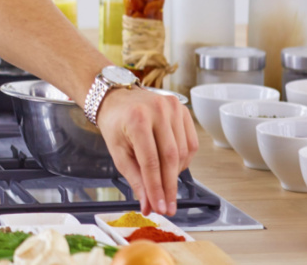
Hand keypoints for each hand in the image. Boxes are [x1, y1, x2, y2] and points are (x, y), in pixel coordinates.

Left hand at [96, 87, 198, 215]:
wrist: (117, 98)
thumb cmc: (115, 123)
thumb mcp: (118, 152)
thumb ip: (135, 179)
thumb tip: (148, 205)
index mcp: (137, 119)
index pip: (151, 162)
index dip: (156, 188)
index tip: (160, 207)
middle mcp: (158, 110)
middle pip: (170, 158)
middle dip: (169, 187)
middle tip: (168, 207)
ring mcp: (173, 108)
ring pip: (183, 152)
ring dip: (176, 175)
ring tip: (165, 186)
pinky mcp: (183, 109)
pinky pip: (191, 143)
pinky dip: (184, 160)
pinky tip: (173, 167)